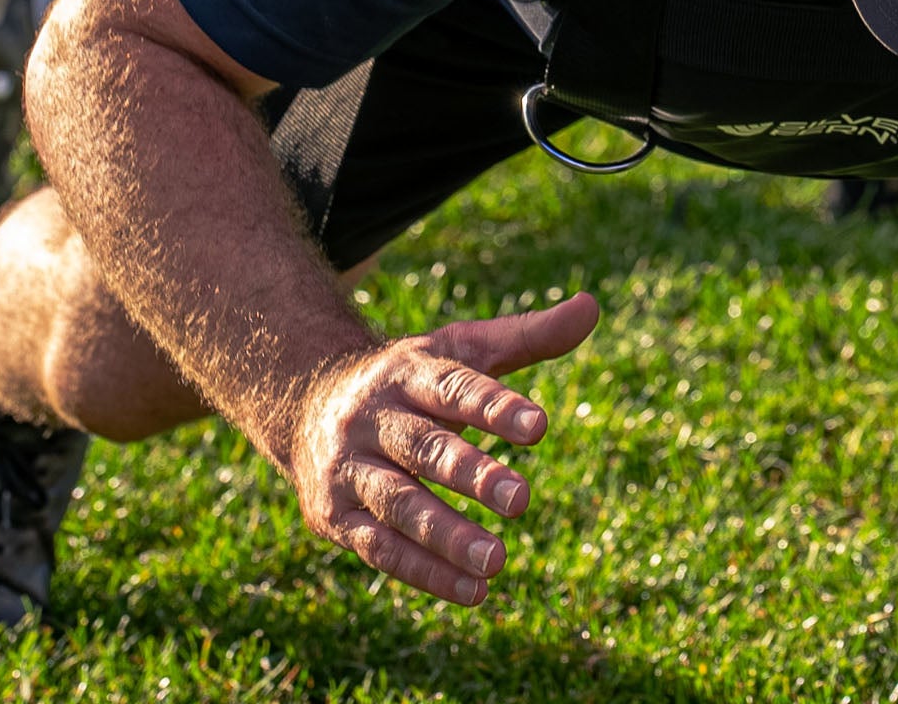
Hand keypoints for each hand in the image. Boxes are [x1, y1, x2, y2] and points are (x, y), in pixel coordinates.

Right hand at [280, 292, 598, 605]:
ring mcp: (350, 468)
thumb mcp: (461, 348)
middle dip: (471, 474)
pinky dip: (427, 572)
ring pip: (399, 504)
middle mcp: (374, 417)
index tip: (541, 426)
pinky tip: (475, 591)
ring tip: (498, 559)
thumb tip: (592, 307)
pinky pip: (382, 549)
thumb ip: (527, 336)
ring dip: (447, 536)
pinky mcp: (335, 515)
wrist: (305, 402)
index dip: (495, 406)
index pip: (453, 387)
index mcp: (408, 371)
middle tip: (522, 499)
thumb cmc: (410, 378)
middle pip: (424, 447)